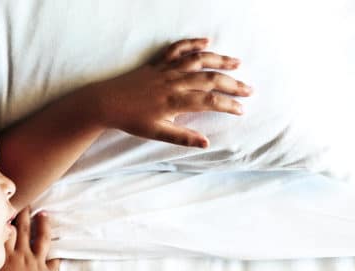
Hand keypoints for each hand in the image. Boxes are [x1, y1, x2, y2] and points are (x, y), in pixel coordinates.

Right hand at [0, 206, 59, 270]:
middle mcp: (22, 256)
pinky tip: (57, 252)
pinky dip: (55, 257)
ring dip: (43, 225)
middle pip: (24, 229)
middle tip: (26, 201)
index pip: (7, 230)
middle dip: (24, 213)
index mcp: (5, 256)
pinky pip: (53, 263)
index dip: (6, 217)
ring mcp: (36, 264)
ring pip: (42, 239)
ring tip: (45, 214)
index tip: (7, 206)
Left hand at [90, 37, 252, 147]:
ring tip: (237, 63)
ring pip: (198, 60)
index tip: (241, 110)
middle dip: (232, 84)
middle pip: (210, 79)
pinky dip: (192, 44)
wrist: (106, 103)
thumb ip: (182, 137)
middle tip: (249, 90)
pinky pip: (177, 49)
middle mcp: (173, 82)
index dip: (228, 105)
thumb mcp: (156, 133)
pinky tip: (206, 42)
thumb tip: (205, 143)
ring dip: (219, 60)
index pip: (209, 101)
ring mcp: (166, 70)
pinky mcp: (157, 63)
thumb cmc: (131, 120)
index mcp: (174, 101)